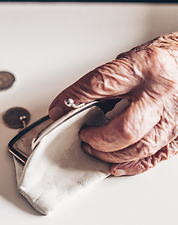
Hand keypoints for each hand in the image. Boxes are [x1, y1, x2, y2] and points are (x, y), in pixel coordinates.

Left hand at [49, 33, 177, 175]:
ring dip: (111, 154)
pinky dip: (133, 164)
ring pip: (140, 148)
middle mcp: (163, 92)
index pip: (101, 85)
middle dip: (98, 139)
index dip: (75, 99)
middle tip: (84, 137)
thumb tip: (70, 105)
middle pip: (125, 129)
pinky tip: (117, 164)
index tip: (59, 110)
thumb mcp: (127, 61)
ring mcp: (176, 115)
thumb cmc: (159, 60)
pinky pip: (157, 156)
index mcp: (146, 67)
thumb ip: (100, 85)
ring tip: (95, 149)